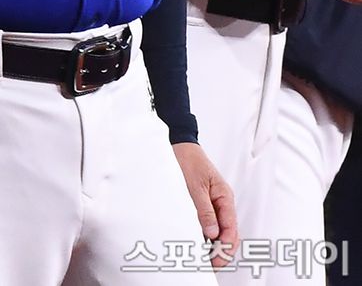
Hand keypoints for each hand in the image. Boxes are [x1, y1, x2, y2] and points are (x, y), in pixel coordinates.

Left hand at [172, 143, 237, 267]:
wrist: (180, 147)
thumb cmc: (190, 161)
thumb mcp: (196, 186)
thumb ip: (205, 210)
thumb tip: (213, 233)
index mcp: (224, 196)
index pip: (231, 227)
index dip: (226, 245)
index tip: (218, 258)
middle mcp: (222, 202)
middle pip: (228, 232)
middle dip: (222, 249)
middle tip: (212, 264)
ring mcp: (214, 203)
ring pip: (219, 230)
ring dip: (214, 244)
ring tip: (203, 257)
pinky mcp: (204, 204)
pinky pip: (209, 223)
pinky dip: (206, 235)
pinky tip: (199, 243)